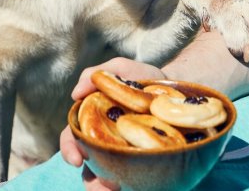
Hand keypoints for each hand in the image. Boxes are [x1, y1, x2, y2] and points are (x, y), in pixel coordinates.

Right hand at [59, 58, 165, 190]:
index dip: (70, 148)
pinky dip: (129, 186)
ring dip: (106, 186)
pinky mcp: (143, 162)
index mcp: (94, 120)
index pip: (73, 137)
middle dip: (90, 178)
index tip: (77, 159)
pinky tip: (132, 187)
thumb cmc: (145, 79)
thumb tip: (75, 93)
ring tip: (116, 189)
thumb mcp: (122, 69)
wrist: (178, 89)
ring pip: (106, 177)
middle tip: (100, 184)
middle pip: (88, 164)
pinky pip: (133, 180)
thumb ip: (97, 74)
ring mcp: (123, 153)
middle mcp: (105, 140)